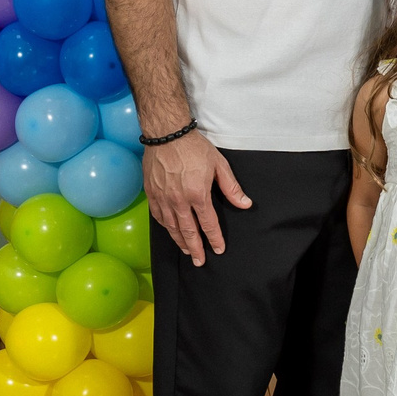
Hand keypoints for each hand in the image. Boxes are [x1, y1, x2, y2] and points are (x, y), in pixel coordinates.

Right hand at [144, 129, 250, 266]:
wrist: (166, 133)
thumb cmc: (194, 147)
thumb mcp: (219, 165)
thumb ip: (231, 188)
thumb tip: (245, 204)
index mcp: (198, 195)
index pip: (208, 224)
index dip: (215, 238)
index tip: (219, 249)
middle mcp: (179, 201)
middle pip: (188, 231)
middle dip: (196, 249)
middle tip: (200, 261)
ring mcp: (163, 198)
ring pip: (171, 227)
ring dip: (180, 241)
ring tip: (187, 251)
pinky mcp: (151, 193)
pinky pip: (158, 216)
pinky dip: (165, 227)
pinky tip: (170, 231)